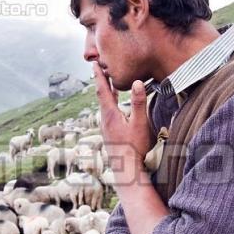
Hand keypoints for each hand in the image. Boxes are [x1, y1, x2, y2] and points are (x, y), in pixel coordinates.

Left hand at [92, 64, 152, 186]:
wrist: (127, 170)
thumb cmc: (134, 147)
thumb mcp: (139, 123)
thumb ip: (138, 102)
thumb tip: (137, 82)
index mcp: (109, 114)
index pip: (102, 90)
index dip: (99, 76)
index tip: (94, 63)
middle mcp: (105, 120)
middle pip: (102, 97)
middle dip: (102, 82)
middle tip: (100, 69)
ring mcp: (107, 128)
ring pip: (105, 106)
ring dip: (107, 93)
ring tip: (109, 84)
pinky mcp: (111, 134)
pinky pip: (109, 114)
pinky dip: (111, 104)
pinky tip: (116, 108)